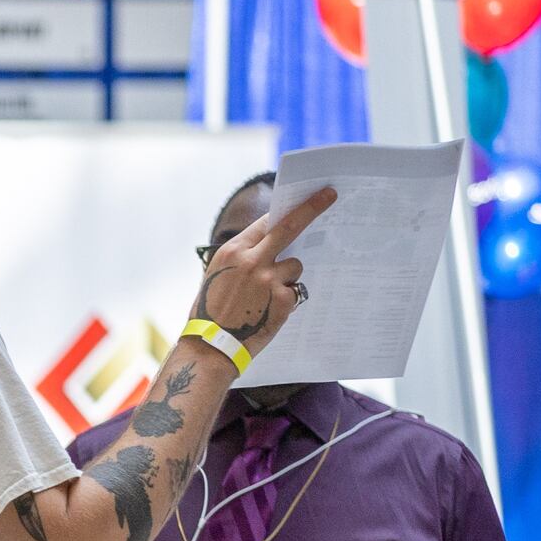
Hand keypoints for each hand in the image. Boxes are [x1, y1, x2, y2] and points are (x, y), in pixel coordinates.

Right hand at [195, 186, 335, 350]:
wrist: (210, 346)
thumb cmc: (211, 311)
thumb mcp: (218, 275)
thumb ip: (243, 257)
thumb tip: (271, 243)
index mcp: (232, 251)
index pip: (266, 222)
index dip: (286, 210)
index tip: (304, 198)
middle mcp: (251, 260)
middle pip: (289, 227)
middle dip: (311, 208)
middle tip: (329, 195)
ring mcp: (268, 279)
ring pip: (295, 265)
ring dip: (287, 276)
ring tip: (266, 296)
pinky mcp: (282, 299)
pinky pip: (294, 290)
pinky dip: (285, 299)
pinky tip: (268, 311)